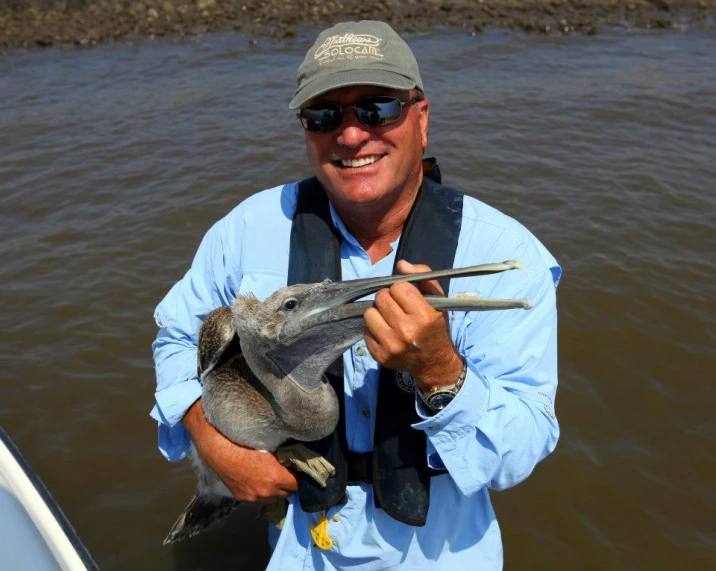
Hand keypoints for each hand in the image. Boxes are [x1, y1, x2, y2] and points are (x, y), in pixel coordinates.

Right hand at [182, 400, 298, 502]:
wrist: (222, 453)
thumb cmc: (247, 446)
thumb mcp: (269, 451)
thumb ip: (282, 460)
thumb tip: (293, 461)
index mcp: (276, 478)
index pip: (296, 485)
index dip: (296, 478)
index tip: (294, 472)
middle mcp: (266, 491)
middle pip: (286, 495)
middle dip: (287, 486)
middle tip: (285, 476)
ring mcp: (253, 497)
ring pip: (271, 499)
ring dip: (274, 492)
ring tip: (271, 480)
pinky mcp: (242, 498)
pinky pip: (256, 498)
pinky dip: (259, 492)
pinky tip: (256, 482)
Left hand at [363, 260, 463, 391]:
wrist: (434, 363)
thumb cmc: (436, 328)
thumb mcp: (438, 300)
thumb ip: (422, 277)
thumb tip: (401, 264)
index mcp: (423, 316)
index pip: (398, 287)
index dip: (401, 289)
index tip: (406, 297)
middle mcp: (406, 331)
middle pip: (381, 298)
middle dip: (388, 298)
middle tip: (396, 307)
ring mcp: (391, 345)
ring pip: (369, 314)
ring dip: (378, 313)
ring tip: (389, 318)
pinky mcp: (379, 355)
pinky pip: (366, 330)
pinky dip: (374, 328)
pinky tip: (386, 332)